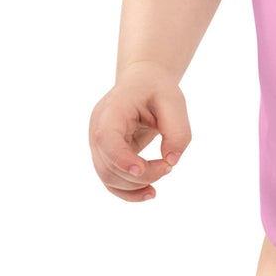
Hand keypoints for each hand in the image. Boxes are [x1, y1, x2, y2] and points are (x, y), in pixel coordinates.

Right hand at [88, 65, 191, 202]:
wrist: (142, 83)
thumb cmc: (157, 89)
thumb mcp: (174, 102)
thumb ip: (177, 131)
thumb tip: (171, 161)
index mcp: (112, 110)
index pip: (107, 138)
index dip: (120, 158)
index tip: (140, 169)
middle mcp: (98, 129)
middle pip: (108, 165)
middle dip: (140, 175)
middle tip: (169, 166)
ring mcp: (98, 144)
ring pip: (108, 177)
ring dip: (136, 185)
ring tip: (164, 172)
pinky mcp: (105, 155)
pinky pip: (110, 180)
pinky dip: (128, 191)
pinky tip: (149, 192)